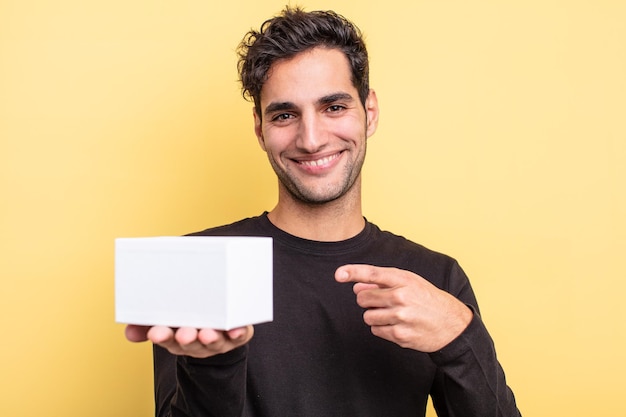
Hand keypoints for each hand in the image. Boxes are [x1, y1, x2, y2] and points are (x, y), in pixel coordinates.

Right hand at [125, 324, 253, 357]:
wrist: (219, 330)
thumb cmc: (190, 320)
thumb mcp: (166, 323)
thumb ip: (146, 324)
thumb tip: (129, 332)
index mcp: (177, 337)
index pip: (167, 338)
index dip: (162, 336)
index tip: (156, 332)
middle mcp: (197, 341)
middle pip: (190, 342)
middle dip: (187, 339)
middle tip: (184, 334)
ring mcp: (217, 340)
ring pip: (213, 341)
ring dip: (210, 338)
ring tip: (207, 333)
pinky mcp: (237, 335)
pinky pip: (239, 336)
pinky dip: (238, 333)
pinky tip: (236, 329)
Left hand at [335, 264, 471, 352]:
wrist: (452, 324)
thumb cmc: (427, 299)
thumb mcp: (409, 283)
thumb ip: (382, 283)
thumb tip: (357, 286)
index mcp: (403, 280)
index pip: (372, 273)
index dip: (352, 272)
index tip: (338, 274)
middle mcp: (401, 297)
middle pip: (363, 298)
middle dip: (367, 300)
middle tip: (382, 302)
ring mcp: (400, 317)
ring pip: (367, 316)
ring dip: (374, 315)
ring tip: (392, 314)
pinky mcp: (400, 335)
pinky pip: (376, 331)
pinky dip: (382, 328)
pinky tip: (397, 324)